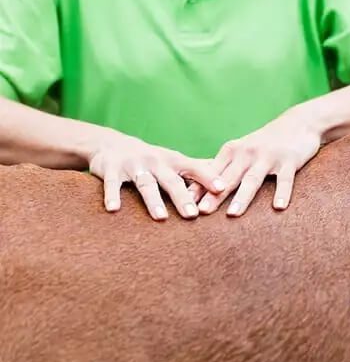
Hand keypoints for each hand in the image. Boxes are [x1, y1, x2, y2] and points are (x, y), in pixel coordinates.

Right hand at [88, 130, 224, 219]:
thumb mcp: (173, 161)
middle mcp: (155, 162)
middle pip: (171, 181)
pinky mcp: (111, 170)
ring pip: (145, 184)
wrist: (111, 144)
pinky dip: (113, 195)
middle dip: (182, 197)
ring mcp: (133, 165)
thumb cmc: (151, 159)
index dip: (208, 178)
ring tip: (161, 217)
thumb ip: (196, 169)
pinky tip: (114, 209)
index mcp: (173, 161)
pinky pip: (112, 184)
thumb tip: (227, 178)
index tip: (222, 189)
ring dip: (153, 200)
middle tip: (193, 215)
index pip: (194, 169)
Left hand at [188, 109, 321, 216]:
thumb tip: (195, 191)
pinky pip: (285, 179)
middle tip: (202, 211)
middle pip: (229, 177)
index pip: (213, 172)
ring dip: (242, 197)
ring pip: (253, 179)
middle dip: (215, 195)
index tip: (187, 203)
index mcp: (232, 151)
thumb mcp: (241, 152)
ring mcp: (268, 157)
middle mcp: (247, 153)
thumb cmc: (263, 144)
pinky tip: (278, 207)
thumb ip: (222, 170)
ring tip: (233, 214)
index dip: (199, 187)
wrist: (297, 123)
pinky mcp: (289, 161)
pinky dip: (282, 193)